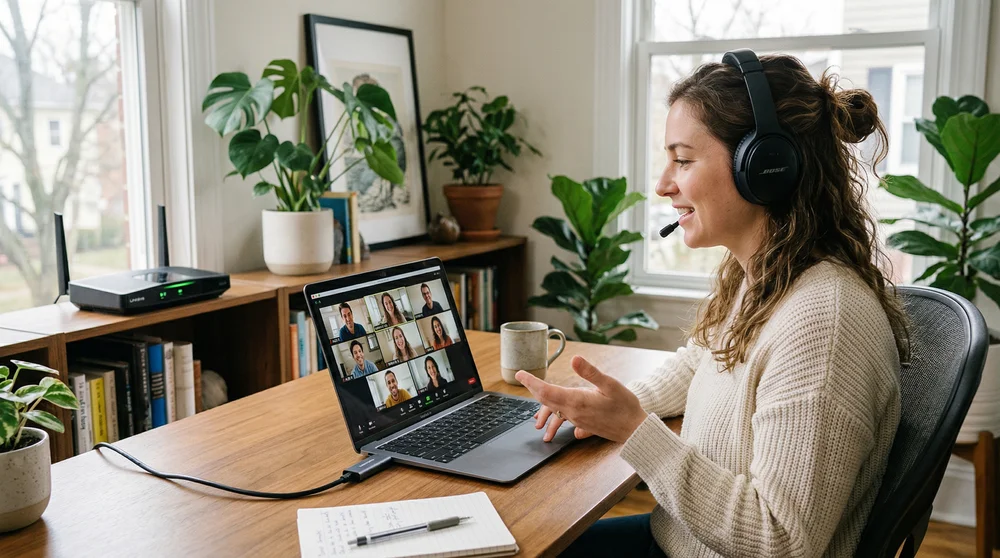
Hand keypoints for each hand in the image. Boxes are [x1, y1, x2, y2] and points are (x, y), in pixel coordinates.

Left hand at [516, 356, 648, 443]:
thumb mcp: (611, 384)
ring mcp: (577, 420)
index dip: (531, 382)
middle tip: (522, 377)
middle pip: (545, 400)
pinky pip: (562, 417)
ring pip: (552, 410)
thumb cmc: (626, 406)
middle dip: (532, 388)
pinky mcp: (582, 424)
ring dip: (541, 402)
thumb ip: (591, 372)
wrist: (636, 431)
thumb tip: (575, 359)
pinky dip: (553, 412)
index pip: (546, 391)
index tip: (520, 374)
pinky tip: (553, 413)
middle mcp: (573, 412)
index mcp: (577, 400)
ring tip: (534, 391)